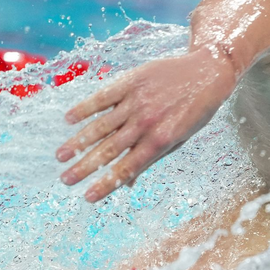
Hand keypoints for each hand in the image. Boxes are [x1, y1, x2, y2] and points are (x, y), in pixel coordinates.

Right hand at [56, 50, 236, 201]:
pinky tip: (69, 119)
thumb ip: (152, 158)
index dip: (106, 184)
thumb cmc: (195, 110)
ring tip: (60, 156)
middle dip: (85, 167)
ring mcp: (137, 101)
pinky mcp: (131, 81)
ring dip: (78, 142)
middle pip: (109, 150)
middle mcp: (146, 123)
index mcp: (160, 141)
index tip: (88, 197)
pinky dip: (85, 108)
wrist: (208, 72)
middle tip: (65, 180)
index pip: (127, 168)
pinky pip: (103, 96)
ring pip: (101, 125)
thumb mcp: (180, 139)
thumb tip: (128, 183)